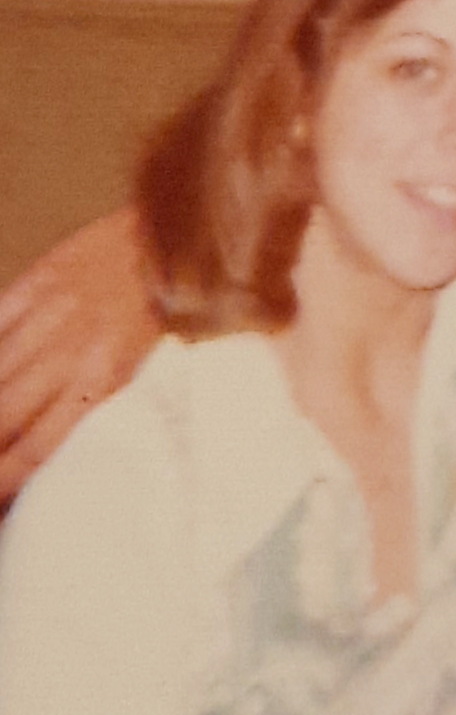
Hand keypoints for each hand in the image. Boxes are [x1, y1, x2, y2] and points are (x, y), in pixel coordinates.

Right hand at [0, 210, 157, 500]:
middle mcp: (69, 353)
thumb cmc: (171, 306)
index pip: (37, 445)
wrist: (179, 237)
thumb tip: (63, 434)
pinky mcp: (34, 284)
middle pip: (2, 416)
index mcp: (103, 379)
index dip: (5, 478)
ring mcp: (46, 317)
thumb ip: (101, 398)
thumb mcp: (145, 366)